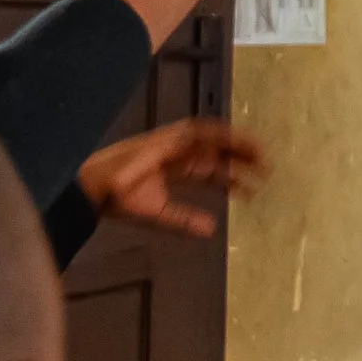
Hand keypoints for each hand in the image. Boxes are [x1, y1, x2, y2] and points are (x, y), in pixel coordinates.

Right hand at [78, 119, 267, 237]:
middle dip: (240, 157)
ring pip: (212, 138)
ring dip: (235, 142)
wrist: (95, 188)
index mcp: (175, 169)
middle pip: (216, 152)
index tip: (253, 187)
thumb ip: (183, 219)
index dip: (232, 177)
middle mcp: (178, 153)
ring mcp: (172, 143)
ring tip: (260, 152)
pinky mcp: (166, 136)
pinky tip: (235, 138)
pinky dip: (216, 133)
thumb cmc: (119, 200)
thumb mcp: (159, 213)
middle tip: (267, 167)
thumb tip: (212, 230)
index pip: (211, 171)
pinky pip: (197, 130)